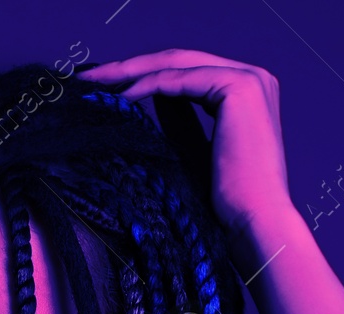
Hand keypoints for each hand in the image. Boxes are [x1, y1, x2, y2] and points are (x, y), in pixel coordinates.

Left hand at [78, 49, 295, 245]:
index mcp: (247, 91)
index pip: (186, 70)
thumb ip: (179, 118)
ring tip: (94, 81)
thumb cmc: (227, 203)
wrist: (254, 223)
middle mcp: (254, 77)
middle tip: (89, 75)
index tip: (106, 84)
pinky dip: (146, 85)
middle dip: (131, 66)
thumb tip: (148, 91)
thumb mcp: (194, 150)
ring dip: (131, 70)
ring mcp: (250, 78)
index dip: (143, 73)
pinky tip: (119, 96)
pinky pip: (180, 79)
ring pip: (177, 63)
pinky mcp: (240, 86)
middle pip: (180, 61)